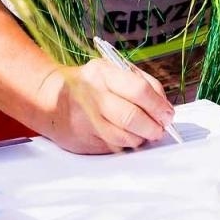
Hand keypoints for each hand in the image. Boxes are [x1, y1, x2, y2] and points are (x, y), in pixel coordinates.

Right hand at [43, 58, 174, 153]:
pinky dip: (127, 144)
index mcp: (102, 73)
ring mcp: (86, 119)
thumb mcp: (111, 71)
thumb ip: (139, 83)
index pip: (139, 90)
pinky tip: (129, 137)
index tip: (168, 113)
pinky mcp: (84, 140)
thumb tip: (164, 107)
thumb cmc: (89, 85)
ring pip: (125, 136)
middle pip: (132, 116)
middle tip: (160, 128)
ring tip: (145, 133)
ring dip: (141, 137)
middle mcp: (92, 95)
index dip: (159, 105)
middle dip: (153, 126)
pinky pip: (115, 147)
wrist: (50, 100)